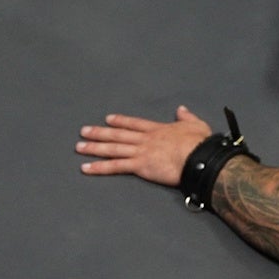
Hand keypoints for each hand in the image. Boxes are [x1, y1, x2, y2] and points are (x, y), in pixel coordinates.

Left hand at [76, 106, 212, 185]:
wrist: (197, 156)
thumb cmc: (199, 143)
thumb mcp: (196, 124)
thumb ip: (186, 117)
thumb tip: (181, 109)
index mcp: (158, 129)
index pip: (134, 124)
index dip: (121, 121)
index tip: (108, 119)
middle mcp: (145, 139)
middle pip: (118, 134)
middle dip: (99, 133)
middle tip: (84, 131)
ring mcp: (140, 151)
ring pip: (113, 148)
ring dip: (94, 147)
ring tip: (79, 147)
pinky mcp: (139, 165)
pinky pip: (115, 166)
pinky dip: (99, 167)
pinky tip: (86, 168)